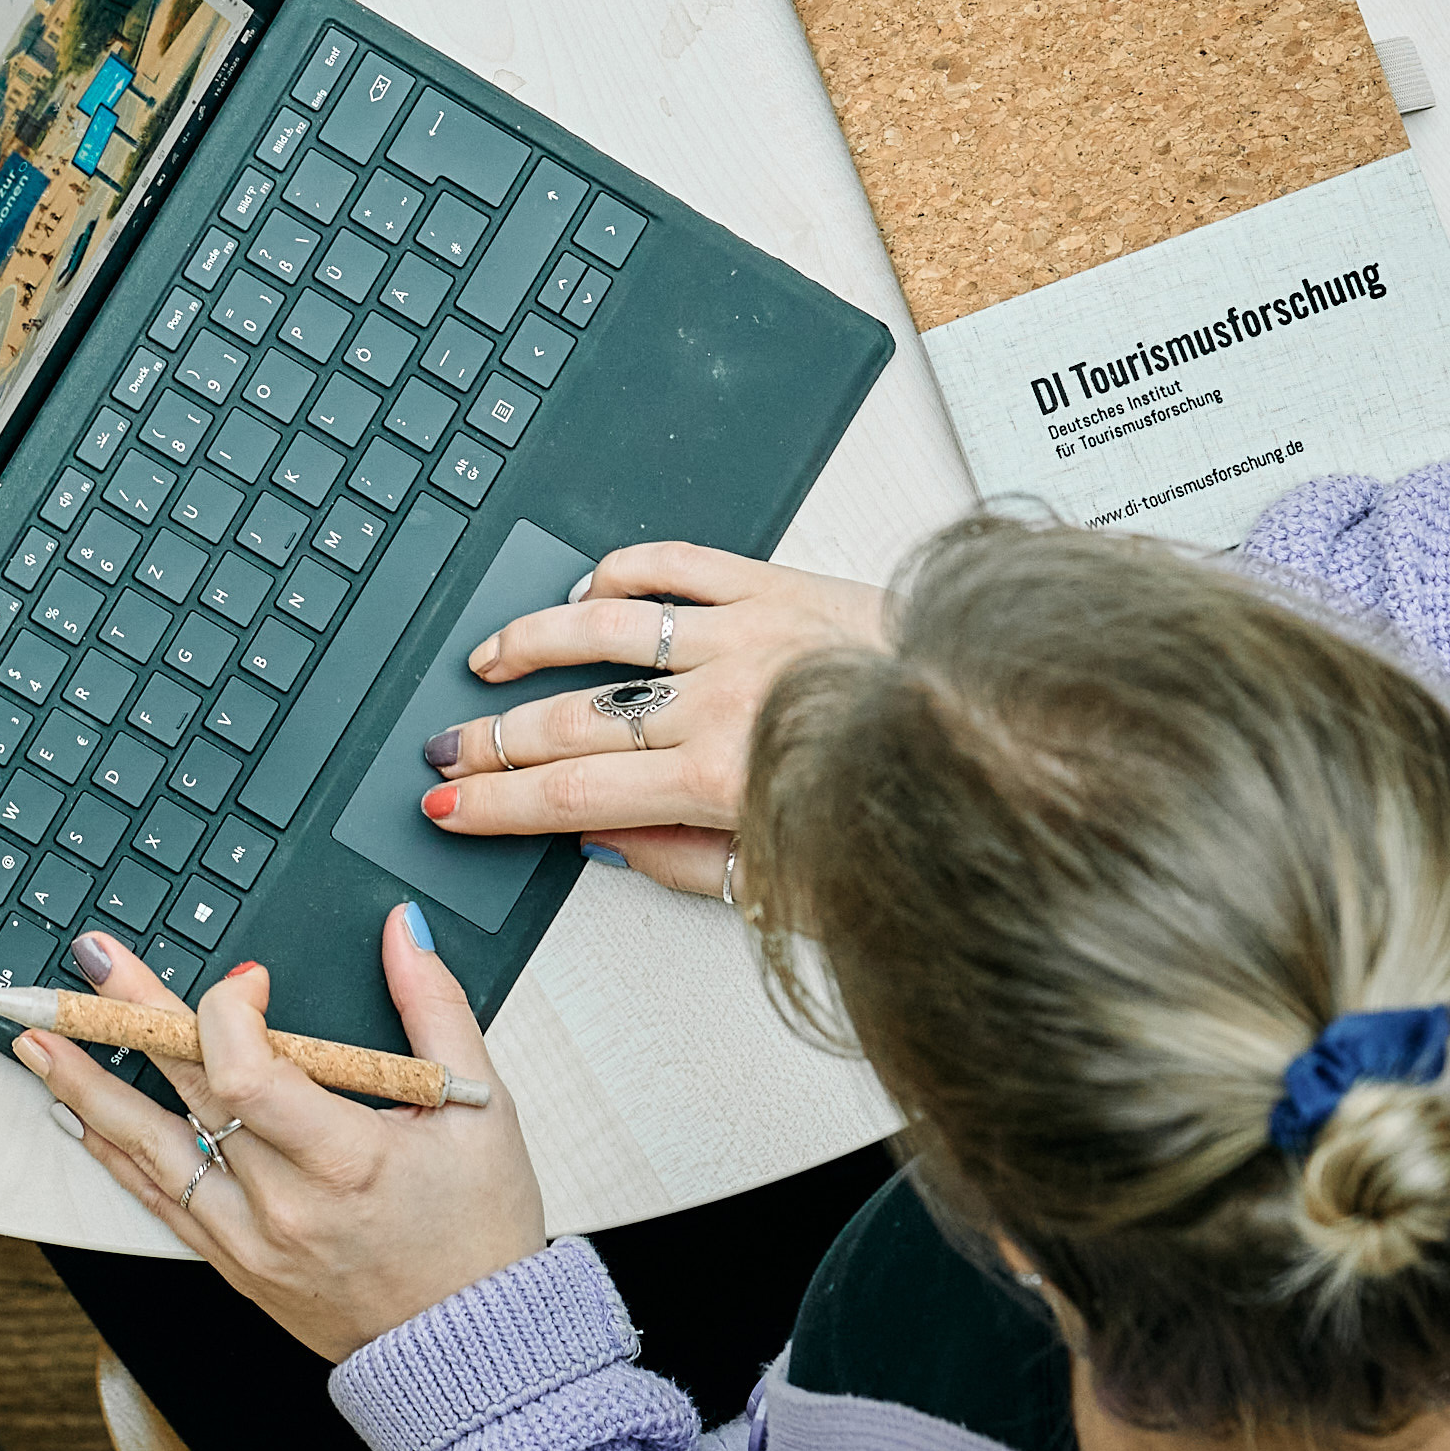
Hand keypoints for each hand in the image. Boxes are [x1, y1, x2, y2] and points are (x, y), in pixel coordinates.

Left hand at [15, 918, 548, 1362]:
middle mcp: (286, 1205)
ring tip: (37, 1040)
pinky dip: (113, 1153)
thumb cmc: (478, 1232)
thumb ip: (435, 1009)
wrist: (468, 1349)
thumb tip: (404, 931)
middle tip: (88, 964)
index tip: (244, 981)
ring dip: (86, 1089)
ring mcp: (250, 1239)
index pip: (249, 1075)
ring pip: (150, 1151)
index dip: (230, 1013)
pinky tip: (76, 1115)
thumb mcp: (479, 1110)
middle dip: (129, 1018)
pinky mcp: (234, 1262)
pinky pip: (160, 1199)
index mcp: (348, 1161)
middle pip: (187, 1094)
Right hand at [414, 539, 891, 908]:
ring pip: (604, 628)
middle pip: (572, 717)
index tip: (448, 808)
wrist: (1007, 730)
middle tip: (443, 749)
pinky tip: (588, 590)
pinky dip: (620, 572)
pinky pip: (676, 565)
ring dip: (531, 643)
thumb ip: (687, 862)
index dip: (497, 804)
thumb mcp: (795, 885)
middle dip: (490, 739)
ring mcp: (748, 631)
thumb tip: (604, 840)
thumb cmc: (908, 812)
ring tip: (486, 663)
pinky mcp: (777, 584)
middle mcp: (726, 697)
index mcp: (724, 778)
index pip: (574, 795)